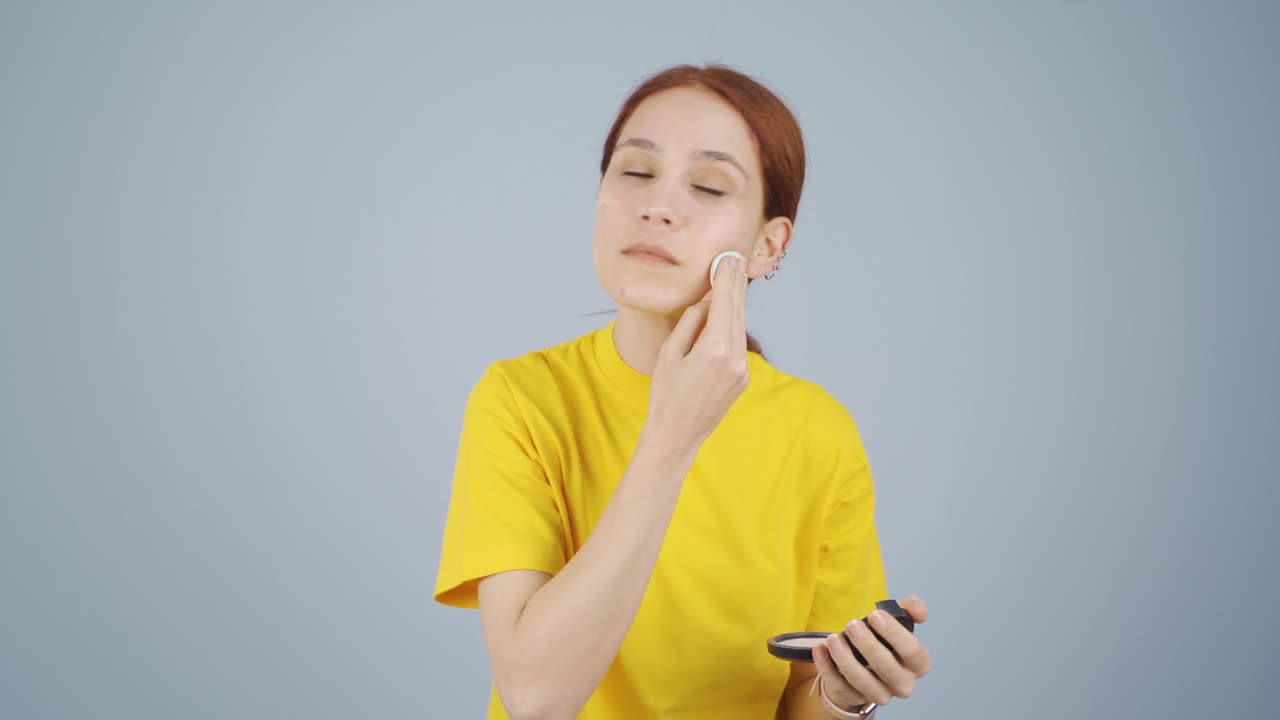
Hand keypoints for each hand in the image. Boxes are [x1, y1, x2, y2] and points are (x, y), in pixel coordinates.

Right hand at [644, 253, 748, 452]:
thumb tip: (708, 301)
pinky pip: (738, 344)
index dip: (726, 278)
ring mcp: (742, 370)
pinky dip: (733, 326)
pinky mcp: (743, 378)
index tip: (728, 259)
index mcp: (715, 350)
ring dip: (736, 304)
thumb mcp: (670, 352)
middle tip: (735, 260)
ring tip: (734, 280)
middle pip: (738, 312)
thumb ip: (692, 322)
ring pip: (740, 327)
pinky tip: (728, 313)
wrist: (677, 434)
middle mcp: (735, 359)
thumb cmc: (665, 393)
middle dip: (736, 285)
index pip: (724, 304)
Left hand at [811, 595, 931, 708]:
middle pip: (887, 669)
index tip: (875, 615)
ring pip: (862, 681)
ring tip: (832, 638)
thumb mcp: (899, 621)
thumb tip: (918, 610)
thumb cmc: (885, 640)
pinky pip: (840, 687)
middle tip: (852, 625)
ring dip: (845, 659)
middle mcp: (902, 683)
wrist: (866, 663)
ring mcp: (879, 694)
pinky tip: (820, 650)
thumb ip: (911, 608)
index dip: (895, 633)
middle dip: (868, 646)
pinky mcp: (856, 698)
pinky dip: (827, 668)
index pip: (913, 652)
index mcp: (917, 664)